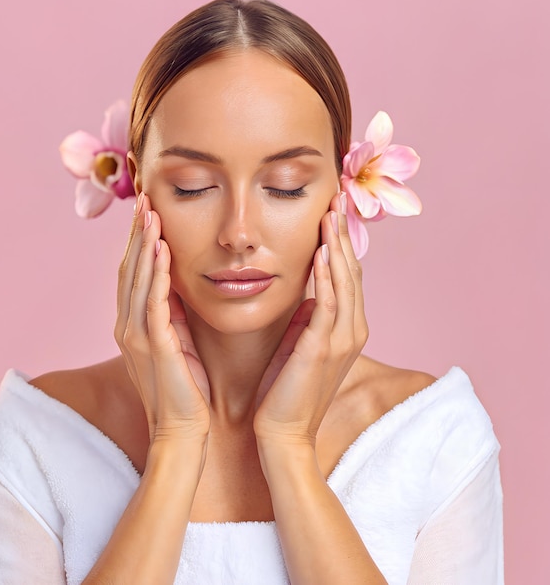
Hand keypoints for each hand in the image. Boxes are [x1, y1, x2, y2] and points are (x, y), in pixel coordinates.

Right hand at [114, 192, 210, 443]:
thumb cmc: (183, 390)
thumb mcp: (174, 345)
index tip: (147, 212)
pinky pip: (153, 301)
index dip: (137, 242)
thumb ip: (170, 316)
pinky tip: (161, 249)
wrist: (183, 431)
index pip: (133, 275)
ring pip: (136, 279)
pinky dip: (155, 273)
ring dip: (142, 244)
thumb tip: (177, 286)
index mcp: (133, 326)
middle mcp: (128, 326)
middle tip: (142, 199)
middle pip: (128, 269)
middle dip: (135, 234)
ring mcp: (137, 335)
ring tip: (149, 213)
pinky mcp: (154, 345)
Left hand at [253, 191, 367, 446]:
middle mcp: (351, 329)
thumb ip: (310, 319)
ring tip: (332, 214)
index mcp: (345, 328)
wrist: (284, 433)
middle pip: (351, 271)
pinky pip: (329, 302)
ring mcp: (341, 339)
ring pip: (345, 281)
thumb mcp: (302, 345)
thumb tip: (310, 293)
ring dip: (338, 245)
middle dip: (343, 236)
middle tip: (335, 201)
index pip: (346, 277)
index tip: (330, 216)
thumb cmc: (287, 390)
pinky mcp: (324, 347)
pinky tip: (324, 250)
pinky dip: (329, 275)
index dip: (340, 245)